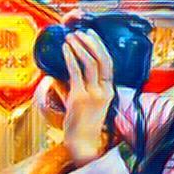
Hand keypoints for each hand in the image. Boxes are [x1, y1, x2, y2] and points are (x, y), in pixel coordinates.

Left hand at [62, 29, 114, 166]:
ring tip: (70, 38)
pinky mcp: (80, 98)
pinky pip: (76, 73)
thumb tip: (71, 67)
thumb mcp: (91, 102)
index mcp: (109, 91)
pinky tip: (64, 50)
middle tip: (80, 32)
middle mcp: (104, 91)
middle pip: (102, 60)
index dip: (100, 47)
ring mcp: (93, 95)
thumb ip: (85, 85)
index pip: (109, 64)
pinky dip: (70, 58)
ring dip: (80, 47)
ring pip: (91, 64)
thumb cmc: (84, 122)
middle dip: (91, 43)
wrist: (83, 141)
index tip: (91, 35)